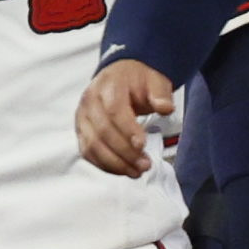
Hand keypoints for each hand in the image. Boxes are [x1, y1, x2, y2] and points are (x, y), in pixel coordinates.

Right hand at [73, 54, 174, 176]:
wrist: (119, 76)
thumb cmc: (137, 80)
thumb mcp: (154, 80)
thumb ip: (161, 94)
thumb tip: (166, 108)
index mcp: (108, 85)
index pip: (114, 110)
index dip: (127, 129)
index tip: (142, 145)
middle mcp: (90, 100)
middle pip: (103, 131)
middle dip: (125, 152)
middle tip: (145, 165)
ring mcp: (83, 117)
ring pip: (93, 145)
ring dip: (115, 163)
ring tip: (137, 172)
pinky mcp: (81, 131)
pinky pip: (88, 152)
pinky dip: (105, 165)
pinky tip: (124, 170)